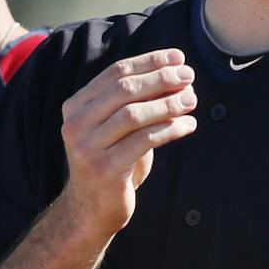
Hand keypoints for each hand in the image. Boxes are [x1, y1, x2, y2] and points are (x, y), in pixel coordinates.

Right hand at [56, 49, 197, 244]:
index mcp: (76, 106)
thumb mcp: (117, 128)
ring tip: (192, 99)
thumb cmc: (112, 162)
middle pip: (124, 89)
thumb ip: (135, 101)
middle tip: (189, 76)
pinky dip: (170, 129)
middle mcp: (75, 124)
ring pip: (134, 114)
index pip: (115, 72)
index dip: (150, 62)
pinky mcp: (104, 169)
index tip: (179, 58)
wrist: (91, 211)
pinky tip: (189, 125)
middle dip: (161, 78)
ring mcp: (87, 147)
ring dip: (168, 103)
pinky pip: (143, 141)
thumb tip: (176, 72)